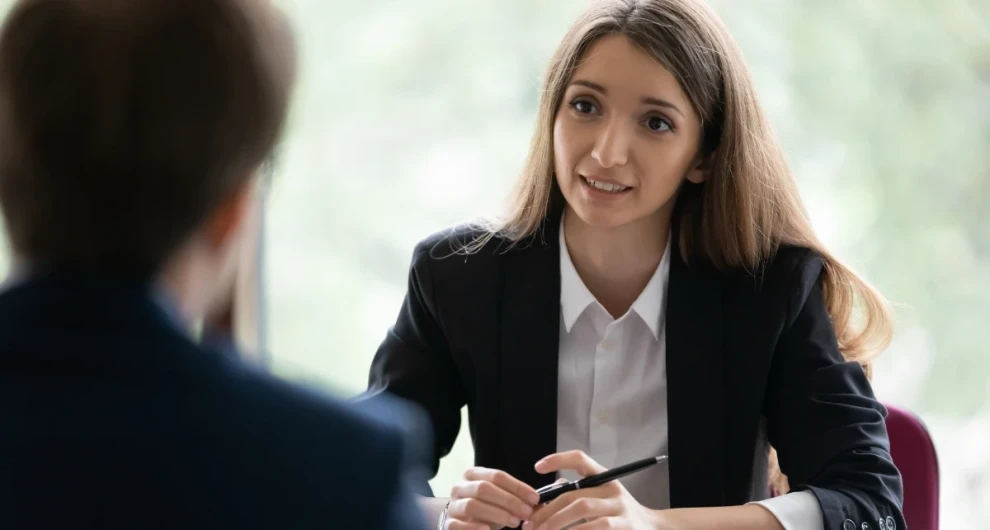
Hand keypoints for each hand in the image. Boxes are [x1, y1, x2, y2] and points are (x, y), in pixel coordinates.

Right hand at [444, 466, 539, 529]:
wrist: (460, 521)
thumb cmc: (485, 509)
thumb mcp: (500, 501)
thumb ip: (517, 500)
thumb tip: (541, 504)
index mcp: (473, 474)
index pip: (497, 476)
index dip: (517, 486)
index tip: (535, 498)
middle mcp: (460, 487)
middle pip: (484, 488)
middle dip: (509, 500)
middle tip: (526, 512)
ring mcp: (453, 505)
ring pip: (472, 505)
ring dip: (497, 513)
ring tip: (515, 522)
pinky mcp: (448, 524)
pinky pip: (458, 525)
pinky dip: (474, 527)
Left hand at [523, 451, 658, 529]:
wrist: (650, 528)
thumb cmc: (616, 513)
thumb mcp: (600, 497)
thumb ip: (577, 494)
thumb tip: (541, 502)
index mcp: (605, 477)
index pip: (580, 459)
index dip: (558, 460)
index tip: (538, 467)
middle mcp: (613, 489)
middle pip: (574, 493)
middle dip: (548, 509)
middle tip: (530, 523)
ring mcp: (619, 508)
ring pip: (582, 509)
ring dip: (557, 521)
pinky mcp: (623, 527)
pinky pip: (594, 528)